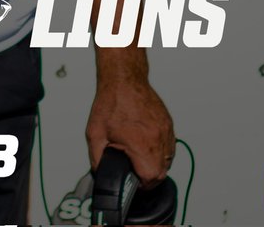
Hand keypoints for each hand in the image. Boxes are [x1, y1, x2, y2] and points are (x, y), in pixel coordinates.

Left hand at [86, 69, 174, 186]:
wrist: (123, 79)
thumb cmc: (111, 102)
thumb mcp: (95, 133)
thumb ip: (97, 158)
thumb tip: (100, 173)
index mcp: (141, 143)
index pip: (150, 178)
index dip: (140, 184)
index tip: (133, 181)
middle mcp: (158, 139)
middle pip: (161, 172)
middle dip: (148, 176)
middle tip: (135, 171)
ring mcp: (165, 131)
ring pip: (167, 160)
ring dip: (155, 164)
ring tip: (140, 158)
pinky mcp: (168, 124)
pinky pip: (169, 146)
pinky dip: (159, 151)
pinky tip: (146, 145)